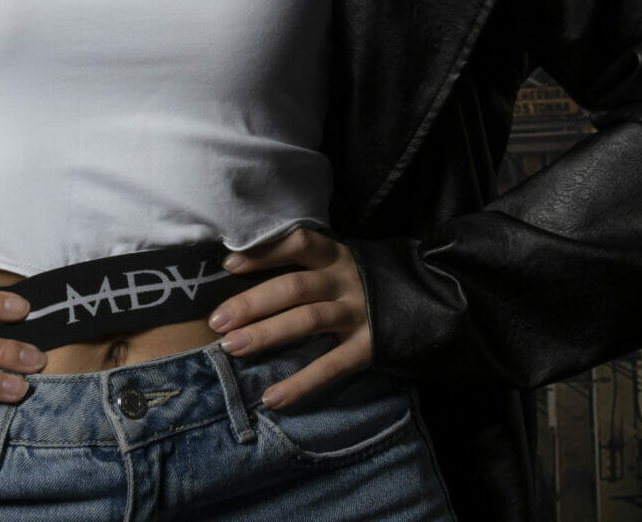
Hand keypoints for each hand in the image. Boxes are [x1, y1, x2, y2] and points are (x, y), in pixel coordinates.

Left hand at [206, 226, 372, 408]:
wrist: (425, 304)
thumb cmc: (359, 284)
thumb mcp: (336, 265)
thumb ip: (301, 266)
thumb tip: (239, 271)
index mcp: (334, 256)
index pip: (298, 244)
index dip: (264, 252)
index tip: (228, 264)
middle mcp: (345, 282)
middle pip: (294, 287)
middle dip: (253, 303)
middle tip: (217, 321)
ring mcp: (358, 314)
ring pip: (308, 320)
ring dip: (268, 334)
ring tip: (232, 348)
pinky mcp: (368, 348)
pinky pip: (330, 367)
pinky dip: (300, 383)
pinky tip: (272, 397)